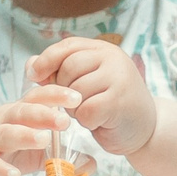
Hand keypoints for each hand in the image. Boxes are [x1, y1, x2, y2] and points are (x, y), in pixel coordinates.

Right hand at [0, 86, 77, 175]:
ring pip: (5, 133)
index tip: (78, 96)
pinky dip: (0, 169)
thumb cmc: (2, 151)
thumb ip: (60, 156)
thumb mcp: (33, 152)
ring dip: (24, 135)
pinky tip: (14, 175)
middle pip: (22, 112)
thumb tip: (92, 163)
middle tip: (65, 120)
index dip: (56, 94)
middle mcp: (2, 121)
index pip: (37, 97)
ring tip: (43, 140)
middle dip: (43, 114)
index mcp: (18, 113)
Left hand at [29, 38, 157, 155]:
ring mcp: (118, 78)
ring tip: (90, 112)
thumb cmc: (110, 105)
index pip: (68, 46)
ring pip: (75, 91)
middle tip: (77, 103)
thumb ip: (60, 71)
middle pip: (68, 68)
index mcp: (103, 49)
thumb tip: (30, 64)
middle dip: (63, 90)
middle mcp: (113, 58)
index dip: (47, 59)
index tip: (33, 75)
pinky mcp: (119, 101)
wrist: (146, 129)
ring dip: (75, 108)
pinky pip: (85, 111)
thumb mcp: (86, 82)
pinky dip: (86, 121)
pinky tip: (99, 122)